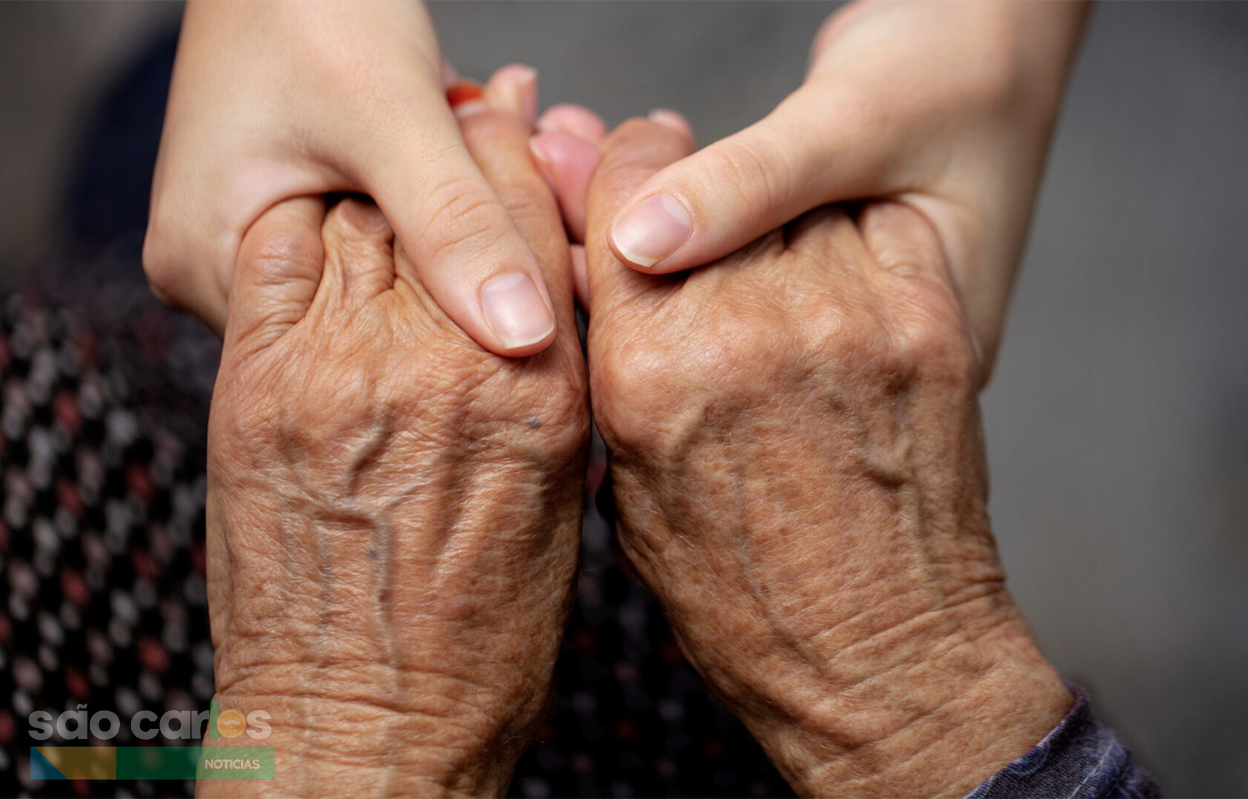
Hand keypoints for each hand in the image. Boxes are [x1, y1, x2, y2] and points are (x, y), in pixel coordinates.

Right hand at [145, 0, 558, 356]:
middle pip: (365, 309)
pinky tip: (468, 143)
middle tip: (526, 181)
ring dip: (450, 220)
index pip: (347, 344)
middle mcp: (215, 272)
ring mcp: (252, 241)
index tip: (522, 255)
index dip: (446, 310)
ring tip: (503, 148)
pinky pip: (380, 229)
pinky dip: (433, 195)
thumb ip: (454, 225)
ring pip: (384, 268)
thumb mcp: (392, 117)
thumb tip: (523, 336)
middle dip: (453, 254)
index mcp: (204, 270)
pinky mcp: (288, 207)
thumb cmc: (310, 3)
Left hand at [201, 76, 587, 794]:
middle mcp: (445, 367)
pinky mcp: (259, 387)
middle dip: (463, 148)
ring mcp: (343, 371)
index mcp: (539, 398)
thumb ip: (552, 397)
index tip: (526, 132)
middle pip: (451, 202)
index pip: (538, 231)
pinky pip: (279, 253)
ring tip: (393, 166)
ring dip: (383, 180)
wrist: (362, 726)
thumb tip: (544, 322)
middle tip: (469, 112)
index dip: (530, 165)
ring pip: (365, 216)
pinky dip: (302, 224)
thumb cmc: (476, 648)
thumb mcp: (561, 514)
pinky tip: (322, 224)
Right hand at [573, 119, 1070, 796]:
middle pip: (707, 186)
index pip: (624, 196)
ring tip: (773, 282)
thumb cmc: (747, 602)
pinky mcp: (928, 323)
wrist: (883, 658)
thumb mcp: (633, 492)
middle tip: (703, 235)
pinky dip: (852, 238)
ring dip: (775, 223)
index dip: (623, 173)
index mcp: (650, 370)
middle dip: (694, 196)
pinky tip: (836, 290)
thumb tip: (600, 281)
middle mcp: (747, 327)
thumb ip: (612, 370)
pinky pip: (875, 225)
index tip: (633, 175)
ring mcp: (848, 318)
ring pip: (795, 200)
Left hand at [601, 0, 1091, 378]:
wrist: (992, 38)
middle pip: (700, 336)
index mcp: (899, 351)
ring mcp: (818, 328)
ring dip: (612, 225)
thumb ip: (755, 182)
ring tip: (556, 148)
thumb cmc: (958, 72)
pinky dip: (642, 211)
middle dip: (604, 252)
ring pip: (688, 301)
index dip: (635, 290)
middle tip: (542, 159)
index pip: (744, 354)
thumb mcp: (860, 120)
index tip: (560, 216)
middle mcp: (847, 359)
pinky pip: (699, 264)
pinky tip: (588, 159)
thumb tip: (641, 236)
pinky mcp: (789, 288)